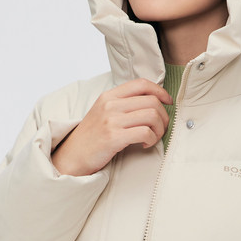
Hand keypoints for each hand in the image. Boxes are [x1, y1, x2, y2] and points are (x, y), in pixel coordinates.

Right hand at [51, 78, 170, 176]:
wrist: (72, 156)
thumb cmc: (92, 137)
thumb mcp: (103, 112)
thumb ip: (122, 104)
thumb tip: (152, 101)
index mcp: (109, 96)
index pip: (141, 84)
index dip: (160, 91)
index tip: (168, 102)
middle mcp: (110, 105)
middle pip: (152, 101)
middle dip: (163, 116)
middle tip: (160, 128)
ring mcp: (111, 120)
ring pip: (152, 116)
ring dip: (159, 129)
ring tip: (153, 138)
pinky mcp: (114, 137)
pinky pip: (145, 133)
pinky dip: (151, 140)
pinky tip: (145, 145)